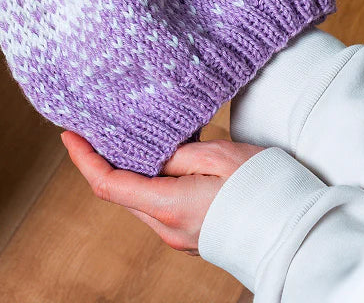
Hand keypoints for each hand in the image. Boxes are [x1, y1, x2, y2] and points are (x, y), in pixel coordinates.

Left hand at [61, 131, 262, 254]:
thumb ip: (175, 154)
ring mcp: (176, 235)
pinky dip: (148, 181)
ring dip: (128, 170)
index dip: (84, 159)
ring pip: (137, 198)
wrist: (293, 229)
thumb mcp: (217, 156)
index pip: (108, 184)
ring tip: (130, 136)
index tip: (70, 134)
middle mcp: (166, 227)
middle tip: (99, 127)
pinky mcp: (188, 234)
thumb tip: (151, 152)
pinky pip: (156, 205)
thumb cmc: (261, 187)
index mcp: (168, 206)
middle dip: (104, 160)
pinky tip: (159, 158)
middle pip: (119, 192)